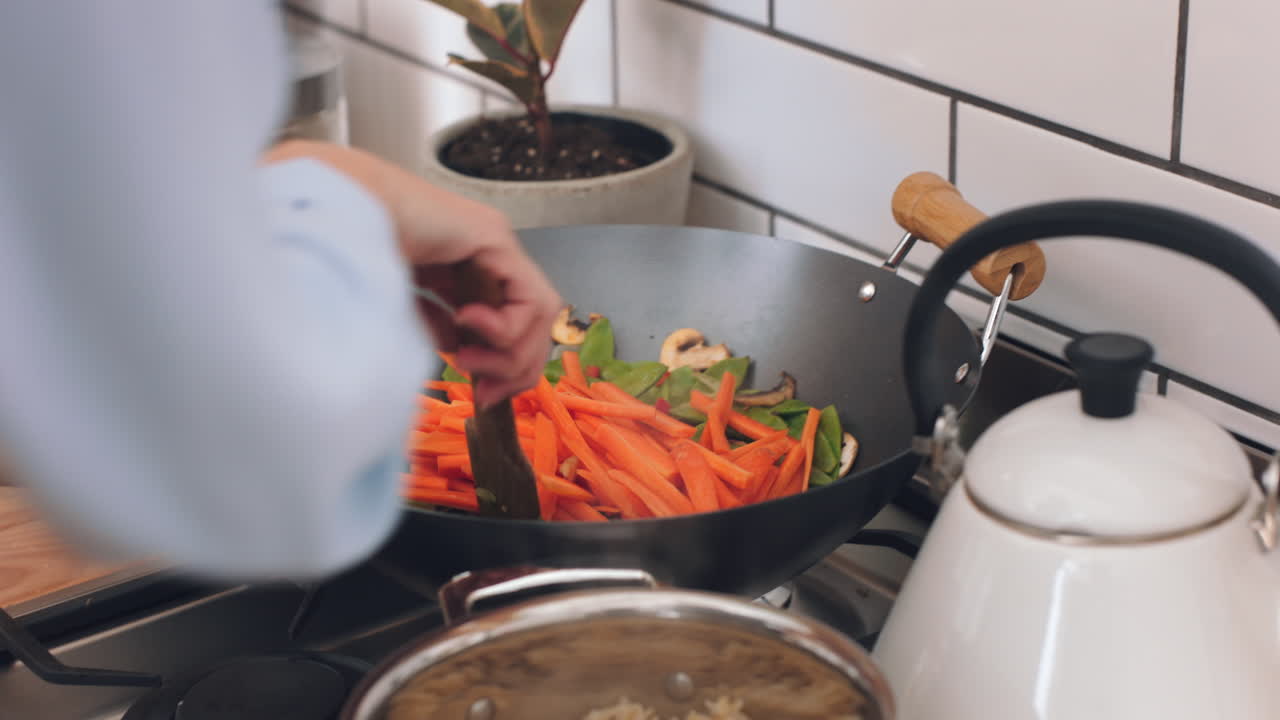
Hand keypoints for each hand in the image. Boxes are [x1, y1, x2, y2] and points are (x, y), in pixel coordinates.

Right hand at [262, 141, 561, 406]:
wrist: (332, 212)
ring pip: (540, 314)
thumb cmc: (349, 254)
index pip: (512, 326)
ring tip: (466, 359)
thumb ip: (434, 327)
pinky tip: (466, 322)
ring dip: (510, 354)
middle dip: (514, 369)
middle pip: (534, 324)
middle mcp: (486, 255)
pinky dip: (506, 327)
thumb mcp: (401, 307)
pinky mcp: (494, 236)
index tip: (481, 395)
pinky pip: (531, 297)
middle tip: (483, 391)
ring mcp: (493, 243)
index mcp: (463, 269)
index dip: (505, 369)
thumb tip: (458, 349)